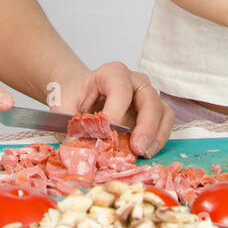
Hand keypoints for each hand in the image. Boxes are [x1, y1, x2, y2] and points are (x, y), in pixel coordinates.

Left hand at [55, 62, 172, 157]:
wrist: (78, 93)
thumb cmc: (73, 95)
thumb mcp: (63, 104)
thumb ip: (69, 123)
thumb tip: (77, 146)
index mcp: (111, 73)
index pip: (120, 89)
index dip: (116, 110)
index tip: (107, 130)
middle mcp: (134, 81)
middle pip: (149, 98)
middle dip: (145, 125)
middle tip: (137, 148)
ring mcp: (146, 96)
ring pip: (162, 111)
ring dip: (156, 135)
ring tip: (144, 153)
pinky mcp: (153, 112)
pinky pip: (165, 123)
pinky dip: (158, 139)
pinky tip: (147, 153)